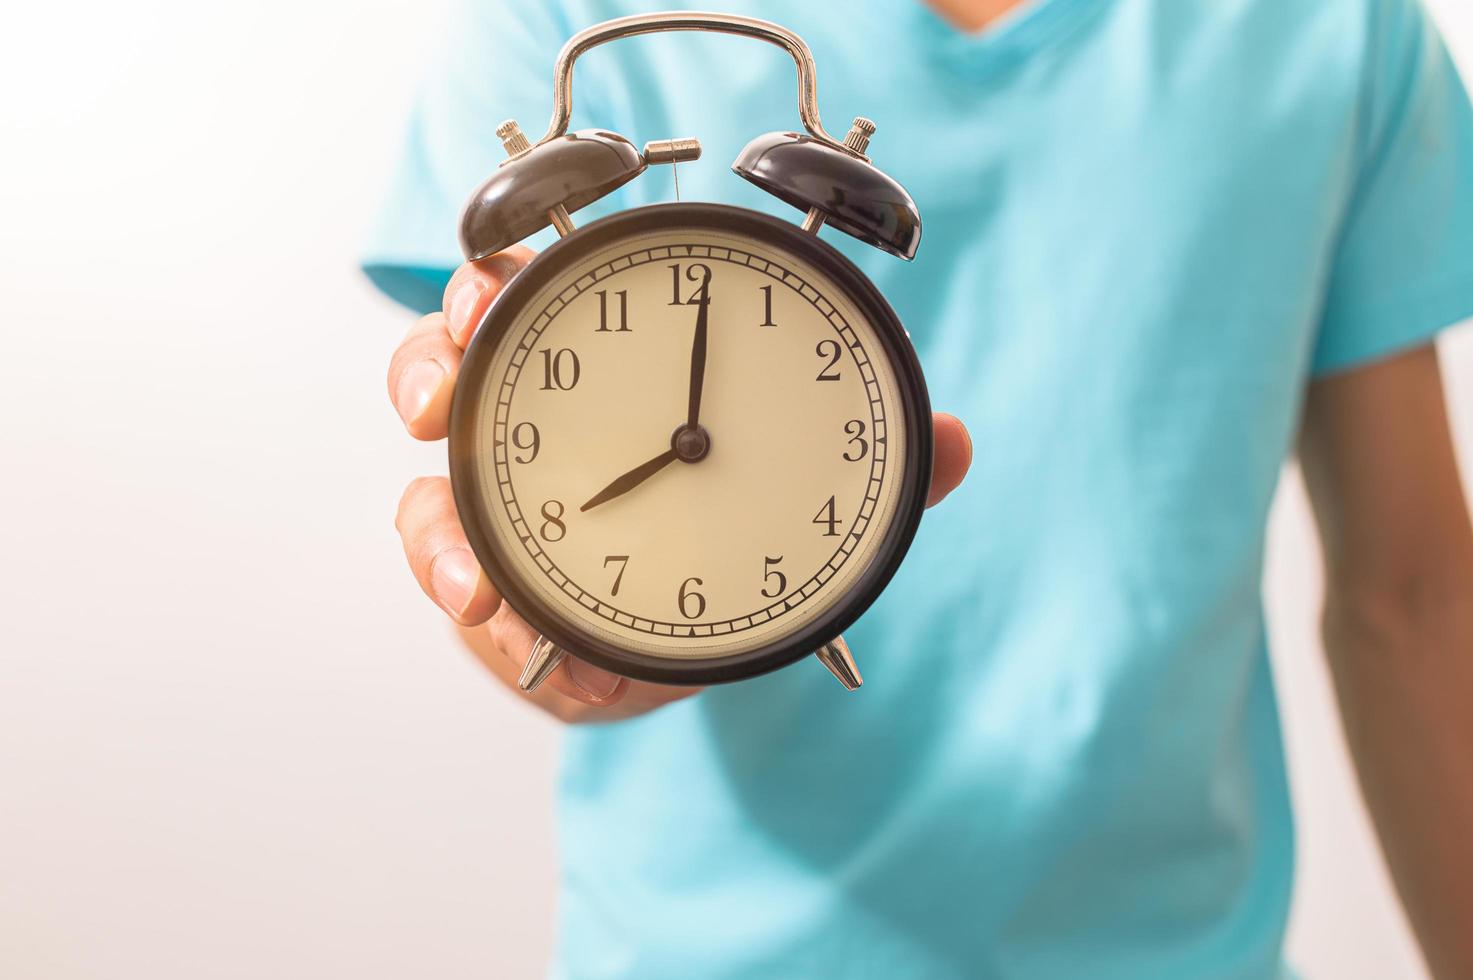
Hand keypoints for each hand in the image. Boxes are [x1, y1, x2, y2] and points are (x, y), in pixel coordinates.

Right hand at [387, 251, 973, 723]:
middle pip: (449, 365)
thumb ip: (876, 466)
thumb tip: (956, 439)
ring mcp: (501, 508)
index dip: (499, 278)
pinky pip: (457, 586)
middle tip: (438, 402)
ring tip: (474, 586)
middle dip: (428, 368)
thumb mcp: (809, 494)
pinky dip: (484, 618)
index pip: (537, 296)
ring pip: (428, 489)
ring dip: (435, 534)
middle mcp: (534, 424)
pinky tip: (525, 642)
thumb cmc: (740, 537)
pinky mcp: (491, 585)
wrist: (696, 633)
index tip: (495, 289)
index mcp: (607, 369)